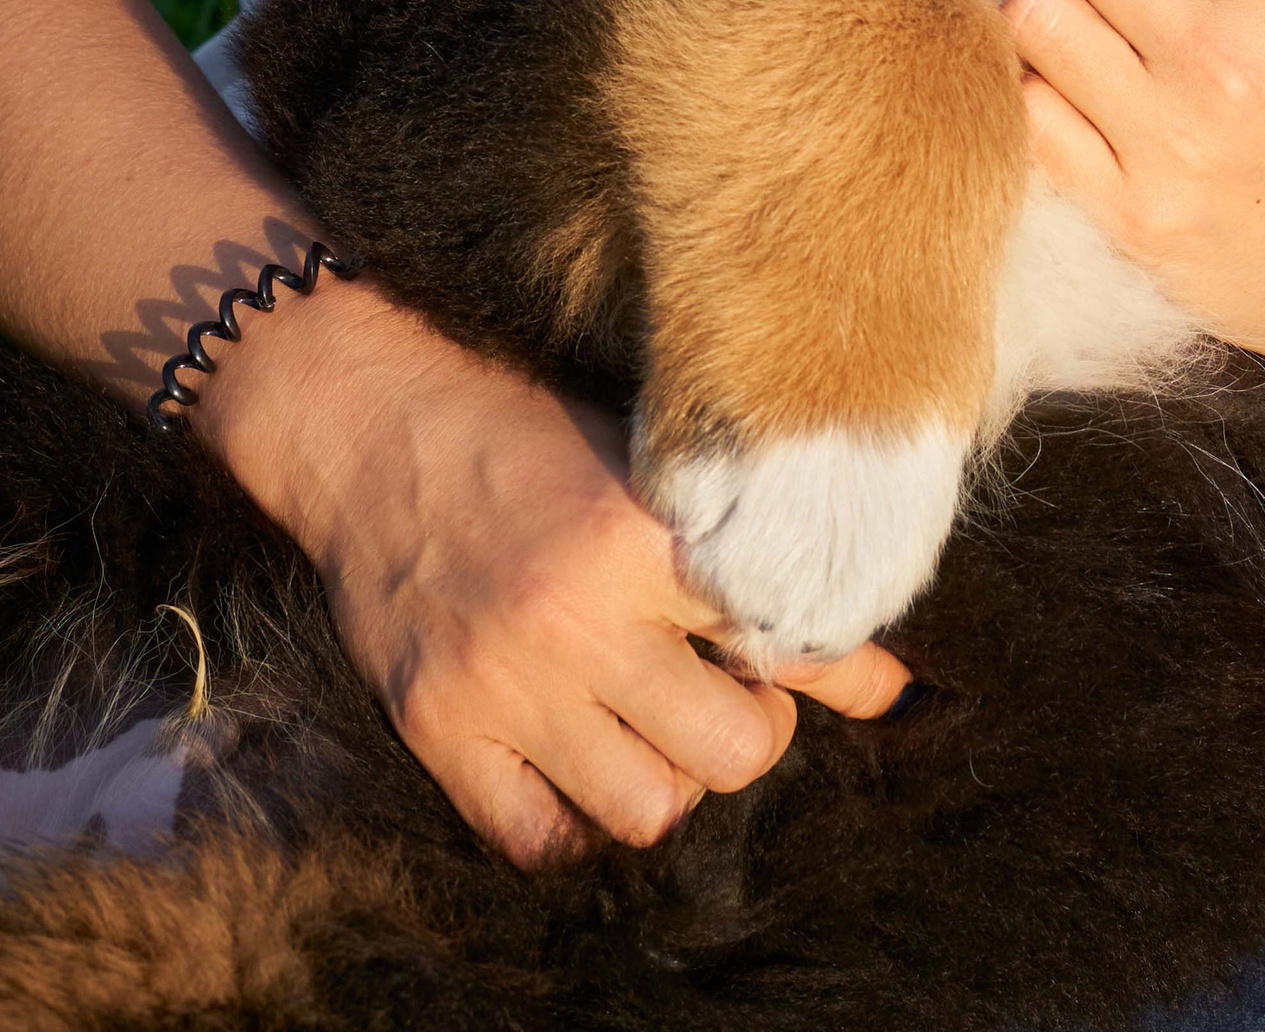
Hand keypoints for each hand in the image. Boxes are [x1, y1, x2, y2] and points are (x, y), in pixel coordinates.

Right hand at [207, 283, 910, 863]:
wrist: (372, 426)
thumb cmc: (530, 436)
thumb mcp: (650, 471)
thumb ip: (760, 567)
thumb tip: (891, 681)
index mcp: (642, 535)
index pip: (786, 637)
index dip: (828, 664)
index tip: (821, 660)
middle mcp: (576, 617)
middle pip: (734, 751)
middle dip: (756, 734)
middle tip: (735, 695)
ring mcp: (503, 684)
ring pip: (647, 809)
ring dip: (672, 781)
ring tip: (658, 728)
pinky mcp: (439, 730)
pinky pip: (538, 838)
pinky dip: (574, 819)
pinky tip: (580, 760)